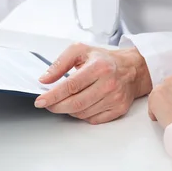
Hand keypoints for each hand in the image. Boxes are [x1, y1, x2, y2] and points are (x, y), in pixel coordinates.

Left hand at [36, 43, 151, 124]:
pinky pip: (93, 119)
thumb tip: (45, 79)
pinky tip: (81, 105)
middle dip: (57, 106)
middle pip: (76, 103)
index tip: (41, 101)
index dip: (53, 95)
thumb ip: (59, 64)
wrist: (131, 69)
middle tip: (48, 104)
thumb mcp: (79, 51)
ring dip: (69, 110)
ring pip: (83, 113)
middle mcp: (109, 83)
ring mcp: (115, 98)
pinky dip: (83, 115)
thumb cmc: (103, 60)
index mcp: (99, 67)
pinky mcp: (119, 109)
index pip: (71, 86)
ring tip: (66, 101)